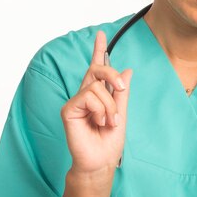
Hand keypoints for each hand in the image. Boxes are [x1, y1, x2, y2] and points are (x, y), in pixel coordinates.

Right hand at [60, 31, 131, 174]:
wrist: (101, 162)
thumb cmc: (109, 142)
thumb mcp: (121, 113)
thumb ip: (121, 93)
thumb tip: (127, 71)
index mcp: (98, 95)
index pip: (97, 69)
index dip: (99, 50)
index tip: (101, 34)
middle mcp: (85, 95)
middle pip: (96, 69)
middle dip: (110, 73)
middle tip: (120, 88)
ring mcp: (76, 102)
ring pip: (96, 86)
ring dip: (109, 105)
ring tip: (109, 121)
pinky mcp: (69, 109)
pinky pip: (88, 96)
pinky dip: (99, 109)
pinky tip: (99, 121)